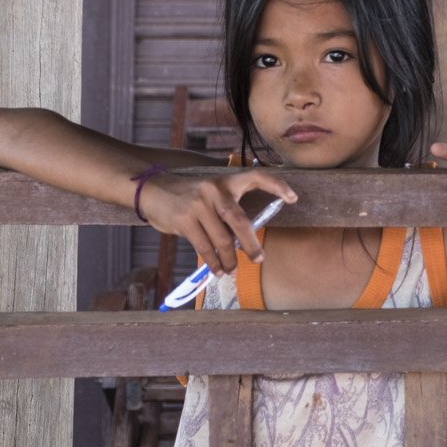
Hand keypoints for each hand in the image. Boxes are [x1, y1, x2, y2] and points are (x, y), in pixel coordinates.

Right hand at [139, 169, 296, 274]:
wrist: (152, 191)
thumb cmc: (187, 195)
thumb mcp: (210, 192)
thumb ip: (226, 208)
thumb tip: (243, 240)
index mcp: (226, 181)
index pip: (257, 176)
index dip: (276, 185)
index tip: (293, 198)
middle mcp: (214, 190)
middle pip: (240, 221)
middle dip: (251, 243)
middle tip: (259, 258)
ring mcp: (198, 205)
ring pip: (221, 240)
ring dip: (229, 259)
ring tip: (231, 269)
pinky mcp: (184, 221)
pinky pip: (204, 247)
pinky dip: (212, 262)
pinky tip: (216, 269)